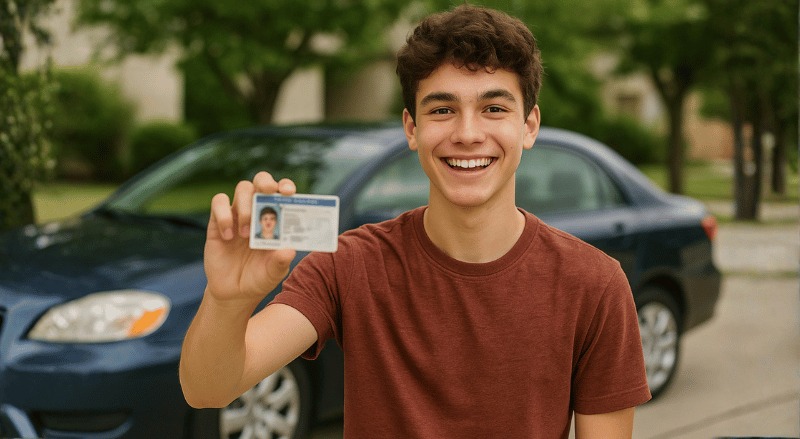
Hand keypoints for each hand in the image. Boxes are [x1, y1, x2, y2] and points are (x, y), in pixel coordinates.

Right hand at [204, 172, 297, 304]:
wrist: (233, 292)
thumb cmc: (259, 278)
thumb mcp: (273, 273)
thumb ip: (281, 262)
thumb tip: (289, 250)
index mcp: (276, 219)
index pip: (282, 193)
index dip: (286, 186)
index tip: (289, 192)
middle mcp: (258, 211)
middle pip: (261, 181)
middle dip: (265, 182)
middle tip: (268, 192)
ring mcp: (238, 214)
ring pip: (242, 188)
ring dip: (246, 206)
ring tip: (246, 233)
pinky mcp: (218, 221)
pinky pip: (218, 203)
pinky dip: (224, 215)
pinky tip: (228, 236)